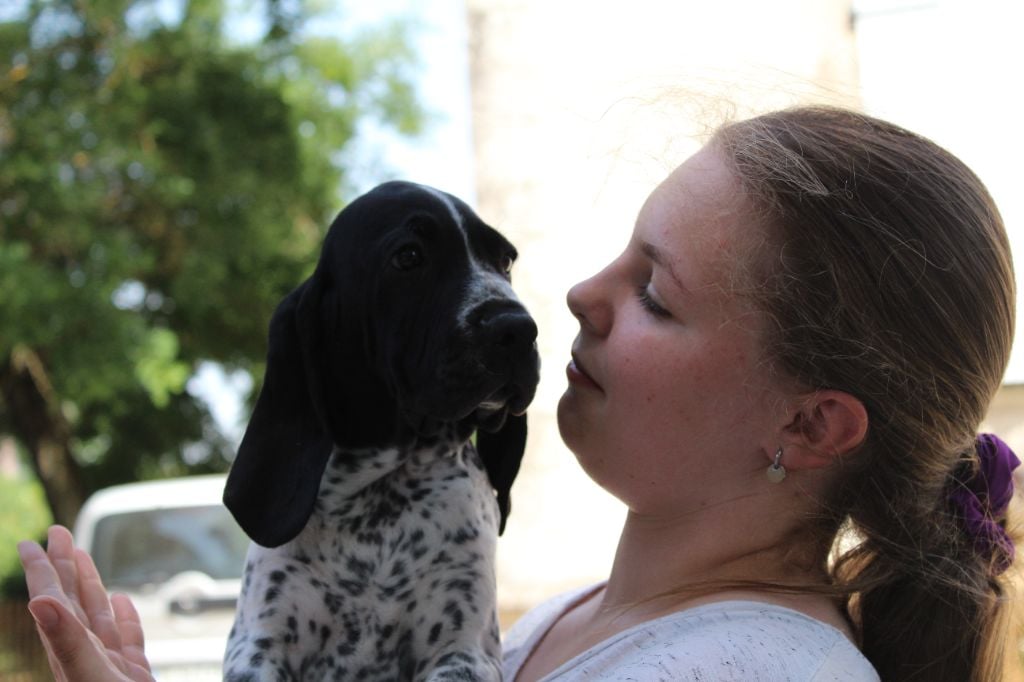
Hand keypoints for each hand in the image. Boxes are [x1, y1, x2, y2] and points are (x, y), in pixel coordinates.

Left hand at [18, 525, 154, 681]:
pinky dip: (125, 618)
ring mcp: (110, 667)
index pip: (52, 602)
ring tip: (83, 557)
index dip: (41, 571)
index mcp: (72, 654)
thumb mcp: (91, 677)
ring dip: (90, 586)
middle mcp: (87, 658)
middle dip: (63, 567)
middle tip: (57, 533)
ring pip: (96, 617)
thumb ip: (69, 643)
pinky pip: (127, 640)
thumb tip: (39, 602)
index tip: (29, 544)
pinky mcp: (133, 676)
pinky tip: (122, 601)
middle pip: (71, 603)